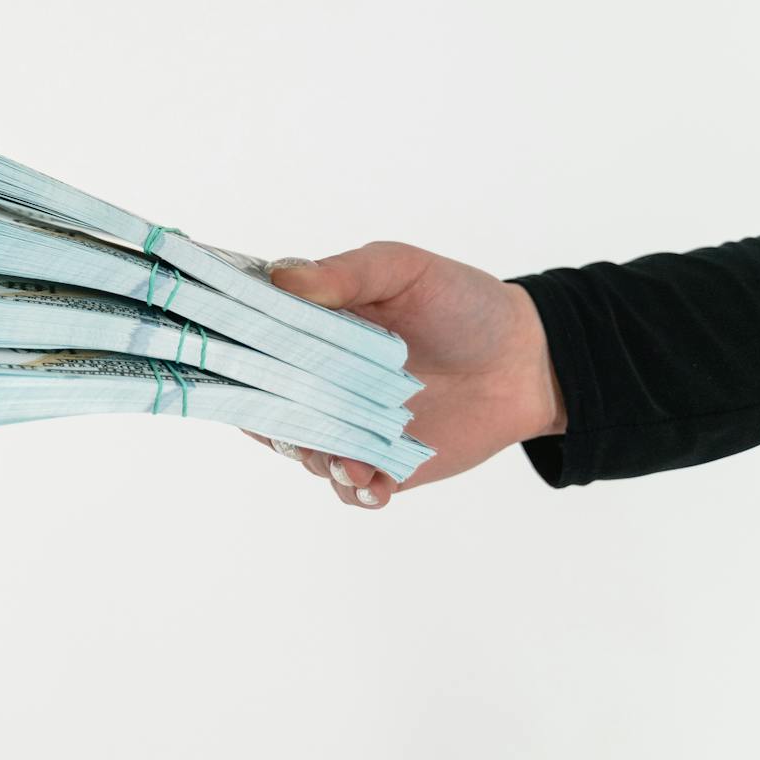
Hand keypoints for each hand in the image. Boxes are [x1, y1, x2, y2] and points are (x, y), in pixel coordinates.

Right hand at [244, 243, 564, 509]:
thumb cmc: (463, 303)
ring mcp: (351, 426)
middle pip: (267, 408)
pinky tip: (376, 481)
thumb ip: (344, 274)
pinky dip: (356, 489)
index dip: (232, 357)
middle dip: (271, 421)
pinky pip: (353, 488)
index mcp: (311, 331)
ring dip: (316, 459)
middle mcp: (321, 382)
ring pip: (305, 453)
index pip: (251, 345)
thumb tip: (282, 278)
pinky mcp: (385, 464)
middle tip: (295, 422)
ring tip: (348, 460)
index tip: (229, 364)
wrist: (530, 360)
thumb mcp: (403, 270)